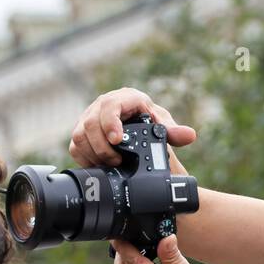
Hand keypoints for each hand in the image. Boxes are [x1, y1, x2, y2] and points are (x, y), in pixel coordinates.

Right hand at [69, 87, 195, 170]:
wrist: (137, 126)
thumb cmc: (149, 121)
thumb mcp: (162, 124)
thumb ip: (173, 131)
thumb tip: (189, 135)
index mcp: (124, 98)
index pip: (110, 105)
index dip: (110, 123)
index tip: (117, 140)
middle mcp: (102, 105)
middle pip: (91, 123)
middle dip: (103, 146)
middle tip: (117, 161)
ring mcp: (89, 118)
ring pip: (79, 135)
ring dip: (94, 153)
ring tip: (111, 164)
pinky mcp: (81, 132)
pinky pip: (75, 146)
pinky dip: (85, 158)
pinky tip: (99, 166)